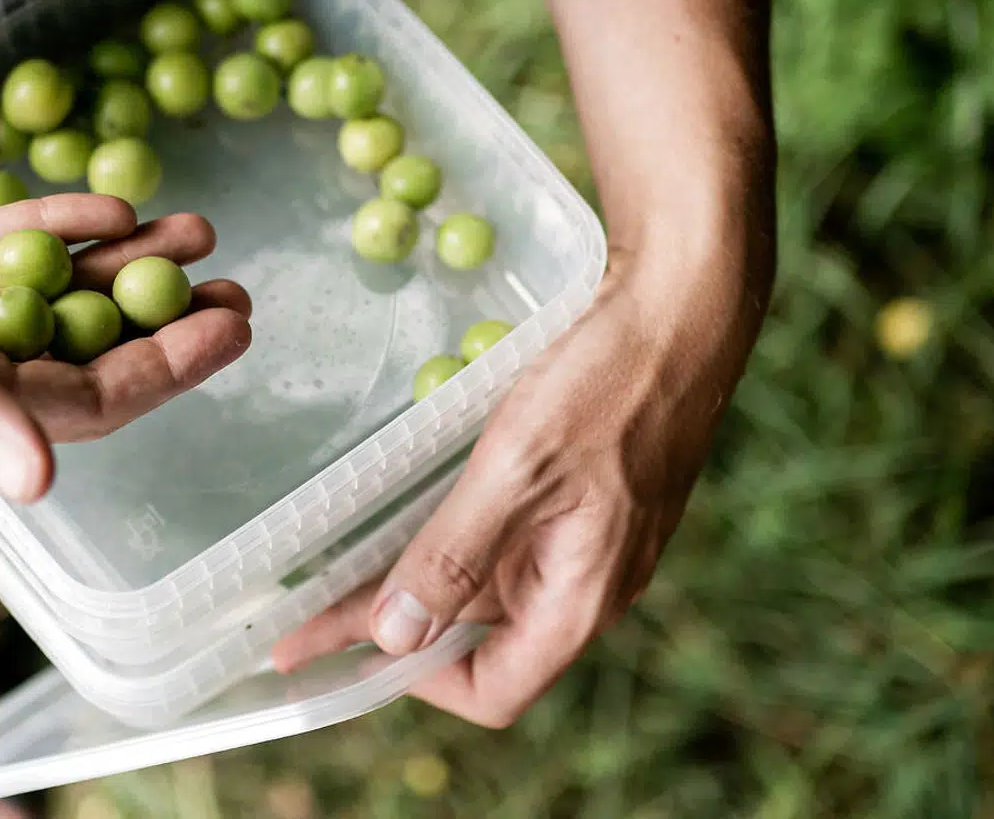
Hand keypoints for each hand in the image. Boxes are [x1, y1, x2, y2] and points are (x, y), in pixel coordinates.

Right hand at [0, 167, 249, 501]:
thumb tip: (42, 480)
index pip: (84, 399)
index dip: (167, 367)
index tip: (231, 324)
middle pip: (81, 352)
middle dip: (162, 320)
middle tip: (235, 281)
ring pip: (47, 298)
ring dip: (118, 268)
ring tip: (193, 226)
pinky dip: (48, 231)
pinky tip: (104, 205)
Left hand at [272, 248, 767, 726]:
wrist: (686, 303)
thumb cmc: (610, 380)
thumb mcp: (519, 467)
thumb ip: (456, 555)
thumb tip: (394, 636)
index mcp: (581, 597)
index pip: (492, 690)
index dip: (412, 679)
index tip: (341, 643)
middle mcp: (586, 582)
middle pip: (478, 633)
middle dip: (394, 622)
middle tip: (307, 608)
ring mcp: (586, 537)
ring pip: (487, 578)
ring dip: (416, 575)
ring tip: (335, 563)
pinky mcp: (581, 493)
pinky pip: (504, 533)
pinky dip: (448, 532)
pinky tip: (403, 506)